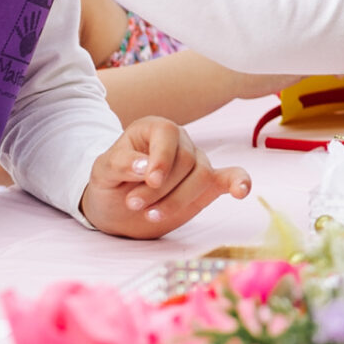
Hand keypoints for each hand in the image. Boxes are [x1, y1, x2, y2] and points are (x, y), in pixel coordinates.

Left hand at [79, 117, 250, 238]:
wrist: (116, 208)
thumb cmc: (110, 183)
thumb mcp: (102, 172)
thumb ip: (120, 164)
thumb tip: (143, 166)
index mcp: (155, 129)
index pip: (168, 133)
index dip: (162, 158)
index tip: (150, 180)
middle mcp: (180, 141)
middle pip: (186, 160)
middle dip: (161, 188)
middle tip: (133, 204)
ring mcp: (197, 162)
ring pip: (203, 176)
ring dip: (178, 200)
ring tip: (151, 215)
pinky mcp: (208, 185)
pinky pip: (231, 177)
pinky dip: (239, 182)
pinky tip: (242, 192)